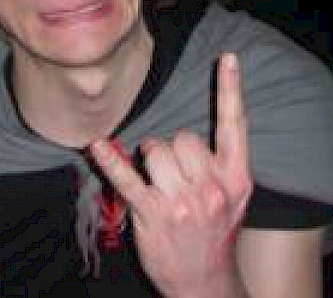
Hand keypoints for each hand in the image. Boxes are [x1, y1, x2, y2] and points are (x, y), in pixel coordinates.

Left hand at [88, 53, 252, 297]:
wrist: (206, 284)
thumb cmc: (215, 233)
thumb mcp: (232, 197)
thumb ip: (220, 163)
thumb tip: (188, 133)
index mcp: (236, 179)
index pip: (236, 125)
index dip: (231, 89)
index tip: (228, 57)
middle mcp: (211, 188)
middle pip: (183, 137)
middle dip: (173, 147)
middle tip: (173, 171)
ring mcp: (181, 203)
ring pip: (157, 150)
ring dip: (151, 158)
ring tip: (157, 180)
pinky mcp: (152, 214)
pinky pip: (127, 178)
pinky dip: (110, 161)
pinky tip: (97, 146)